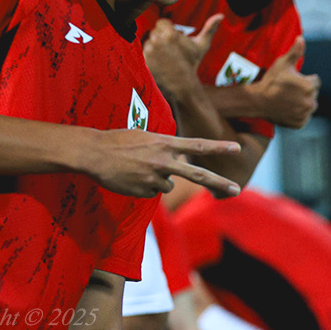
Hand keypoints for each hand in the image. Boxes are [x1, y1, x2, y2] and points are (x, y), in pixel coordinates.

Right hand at [86, 128, 239, 197]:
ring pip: (168, 186)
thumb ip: (164, 147)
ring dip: (158, 181)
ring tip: (138, 169)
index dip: (219, 146)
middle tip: (237, 189)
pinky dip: (144, 187)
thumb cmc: (118, 141)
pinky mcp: (144, 191)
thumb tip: (175, 163)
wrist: (93, 152)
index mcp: (165, 143)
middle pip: (198, 174)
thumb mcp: (145, 137)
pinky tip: (130, 178)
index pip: (198, 145)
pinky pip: (151, 192)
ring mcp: (154, 178)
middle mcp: (164, 161)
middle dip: (220, 182)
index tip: (237, 148)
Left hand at [143, 15, 220, 101]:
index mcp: (171, 34)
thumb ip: (210, 28)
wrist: (183, 85)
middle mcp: (158, 40)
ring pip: (148, 42)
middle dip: (161, 39)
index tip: (173, 41)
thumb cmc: (193, 64)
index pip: (161, 22)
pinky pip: (143, 52)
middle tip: (169, 51)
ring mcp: (149, 51)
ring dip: (154, 48)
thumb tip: (221, 16)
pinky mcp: (144, 60)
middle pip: (154, 31)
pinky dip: (149, 56)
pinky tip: (159, 63)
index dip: (167, 30)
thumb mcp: (202, 46)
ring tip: (165, 58)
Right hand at [251, 37, 318, 128]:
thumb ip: (295, 52)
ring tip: (288, 99)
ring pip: (309, 106)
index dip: (304, 79)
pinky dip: (298, 114)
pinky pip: (303, 117)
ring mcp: (305, 114)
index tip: (292, 81)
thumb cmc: (271, 81)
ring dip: (302, 103)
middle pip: (313, 94)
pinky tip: (288, 108)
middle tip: (288, 90)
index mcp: (309, 86)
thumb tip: (301, 38)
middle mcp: (310, 102)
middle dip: (304, 91)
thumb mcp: (283, 64)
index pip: (315, 81)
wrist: (258, 101)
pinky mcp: (300, 123)